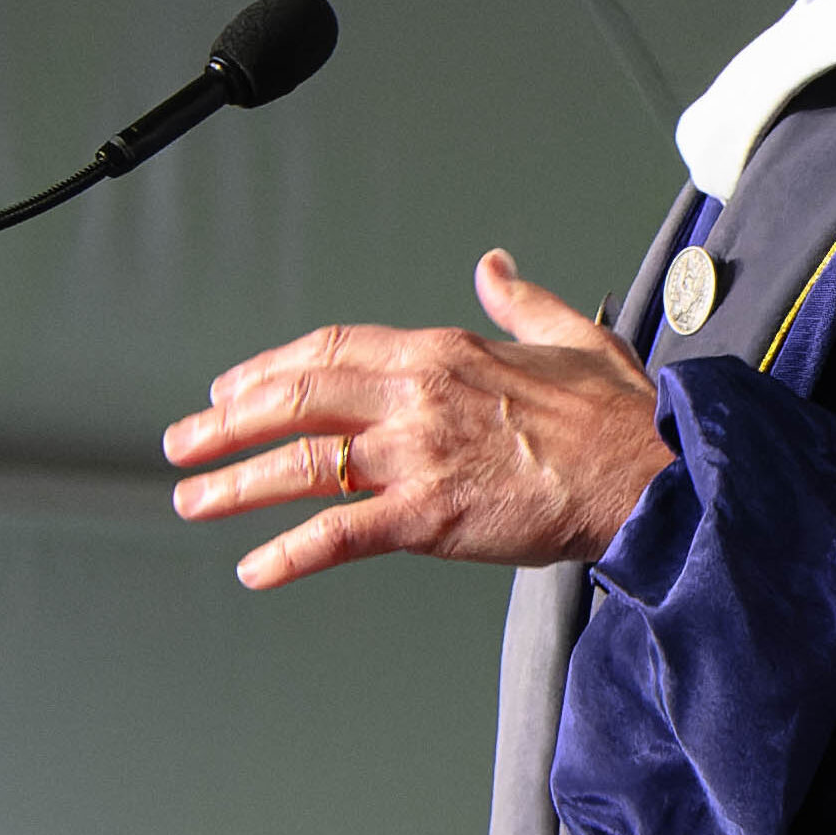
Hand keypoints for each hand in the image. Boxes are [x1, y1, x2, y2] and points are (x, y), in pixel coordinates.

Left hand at [160, 252, 674, 590]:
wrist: (651, 477)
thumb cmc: (619, 420)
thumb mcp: (570, 334)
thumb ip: (520, 300)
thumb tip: (495, 265)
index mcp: (441, 352)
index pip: (329, 351)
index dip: (270, 370)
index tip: (233, 389)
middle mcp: (417, 396)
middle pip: (296, 399)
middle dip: (227, 422)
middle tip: (184, 442)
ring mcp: (419, 455)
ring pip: (303, 463)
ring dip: (235, 483)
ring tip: (191, 500)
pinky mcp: (431, 516)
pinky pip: (341, 534)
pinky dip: (291, 553)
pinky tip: (256, 569)